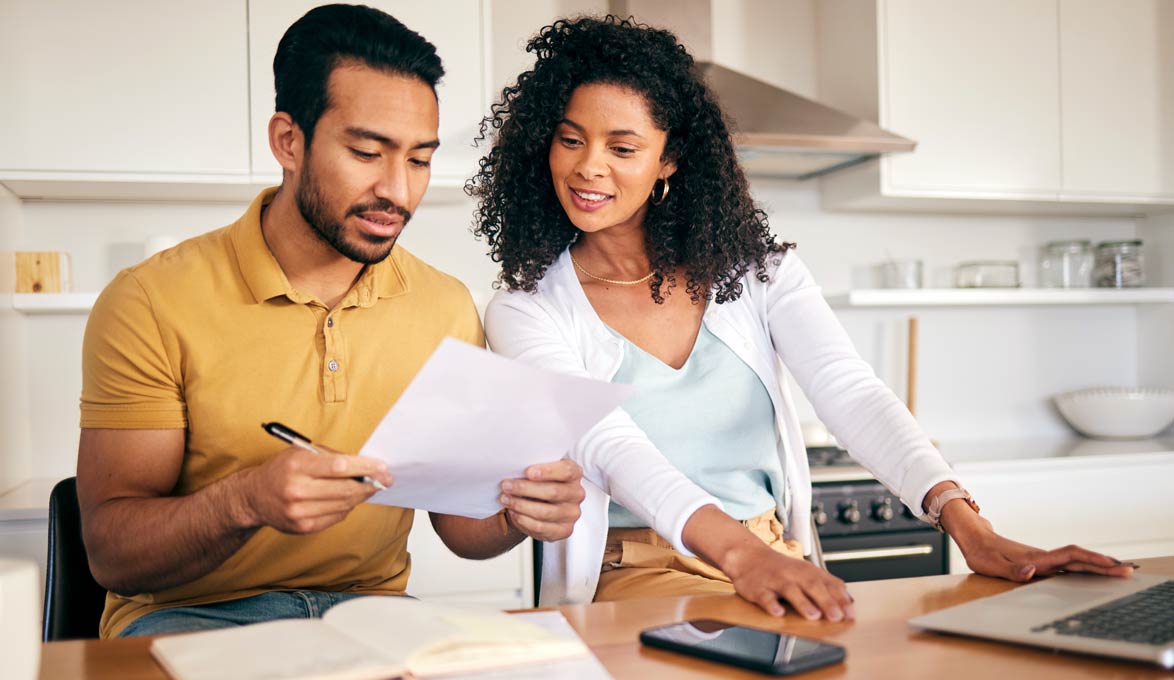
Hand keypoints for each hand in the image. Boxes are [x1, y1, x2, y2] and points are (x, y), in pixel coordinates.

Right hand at [236, 445, 393, 533]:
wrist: (254, 497)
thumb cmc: (283, 470)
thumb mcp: (302, 452)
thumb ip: (332, 457)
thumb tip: (367, 465)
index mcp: (297, 465)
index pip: (340, 467)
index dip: (366, 467)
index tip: (383, 467)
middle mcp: (297, 489)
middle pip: (346, 489)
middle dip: (371, 484)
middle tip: (386, 479)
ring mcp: (299, 512)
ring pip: (344, 505)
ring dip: (361, 496)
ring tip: (369, 487)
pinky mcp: (303, 527)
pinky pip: (336, 517)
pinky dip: (347, 507)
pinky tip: (348, 499)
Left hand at [499, 460, 584, 541]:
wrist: (538, 502)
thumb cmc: (539, 481)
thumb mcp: (540, 468)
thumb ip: (534, 466)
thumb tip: (515, 467)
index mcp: (575, 473)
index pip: (566, 471)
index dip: (548, 471)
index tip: (528, 472)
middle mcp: (577, 494)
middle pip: (553, 492)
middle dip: (525, 489)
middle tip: (506, 485)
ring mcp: (572, 514)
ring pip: (545, 512)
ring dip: (521, 506)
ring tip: (505, 499)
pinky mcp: (564, 530)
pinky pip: (541, 527)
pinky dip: (524, 520)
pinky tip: (513, 512)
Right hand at [723, 544, 854, 620]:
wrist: (748, 556)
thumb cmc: (780, 568)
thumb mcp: (806, 572)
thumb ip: (827, 585)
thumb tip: (850, 600)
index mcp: (807, 571)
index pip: (828, 584)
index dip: (840, 599)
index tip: (850, 614)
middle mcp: (793, 574)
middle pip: (812, 586)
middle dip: (826, 602)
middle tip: (836, 617)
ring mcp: (775, 580)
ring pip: (790, 590)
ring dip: (802, 603)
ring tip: (813, 616)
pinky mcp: (758, 588)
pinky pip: (765, 597)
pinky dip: (771, 605)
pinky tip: (778, 613)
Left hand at [939, 497, 1133, 580]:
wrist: (975, 538)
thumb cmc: (981, 553)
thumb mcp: (991, 565)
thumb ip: (1012, 570)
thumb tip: (1033, 571)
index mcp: (1036, 558)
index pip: (1070, 557)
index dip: (1091, 560)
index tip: (1111, 564)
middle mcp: (1043, 557)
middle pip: (1079, 559)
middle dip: (1103, 565)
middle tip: (1128, 571)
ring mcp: (1043, 559)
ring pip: (1076, 561)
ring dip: (1097, 566)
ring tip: (1120, 571)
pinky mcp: (1041, 562)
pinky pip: (1068, 565)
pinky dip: (1085, 567)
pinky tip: (1094, 573)